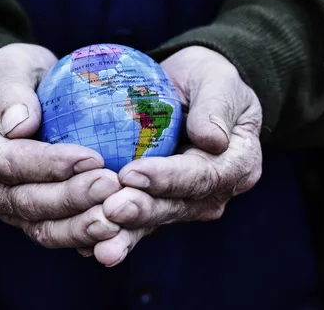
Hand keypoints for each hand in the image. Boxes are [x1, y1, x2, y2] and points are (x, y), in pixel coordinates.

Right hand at [0, 44, 121, 248]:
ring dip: (78, 225)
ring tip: (116, 216)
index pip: (4, 160)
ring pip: (37, 225)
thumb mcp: (10, 63)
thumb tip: (19, 126)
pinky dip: (81, 234)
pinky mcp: (23, 215)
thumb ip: (10, 88)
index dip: (47, 164)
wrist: (18, 97)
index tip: (91, 157)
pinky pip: (51, 231)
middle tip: (112, 186)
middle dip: (70, 198)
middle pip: (22, 199)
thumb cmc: (17, 74)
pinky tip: (113, 229)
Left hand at [87, 46, 262, 265]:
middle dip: (142, 210)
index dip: (168, 177)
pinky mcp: (158, 205)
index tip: (132, 172)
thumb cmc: (205, 78)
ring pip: (154, 222)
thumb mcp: (218, 79)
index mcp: (236, 163)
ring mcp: (185, 203)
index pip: (203, 175)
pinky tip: (87, 245)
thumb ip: (217, 105)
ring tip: (99, 246)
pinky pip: (137, 223)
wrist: (189, 91)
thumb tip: (213, 139)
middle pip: (177, 206)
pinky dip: (113, 234)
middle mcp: (213, 192)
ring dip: (125, 234)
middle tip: (110, 209)